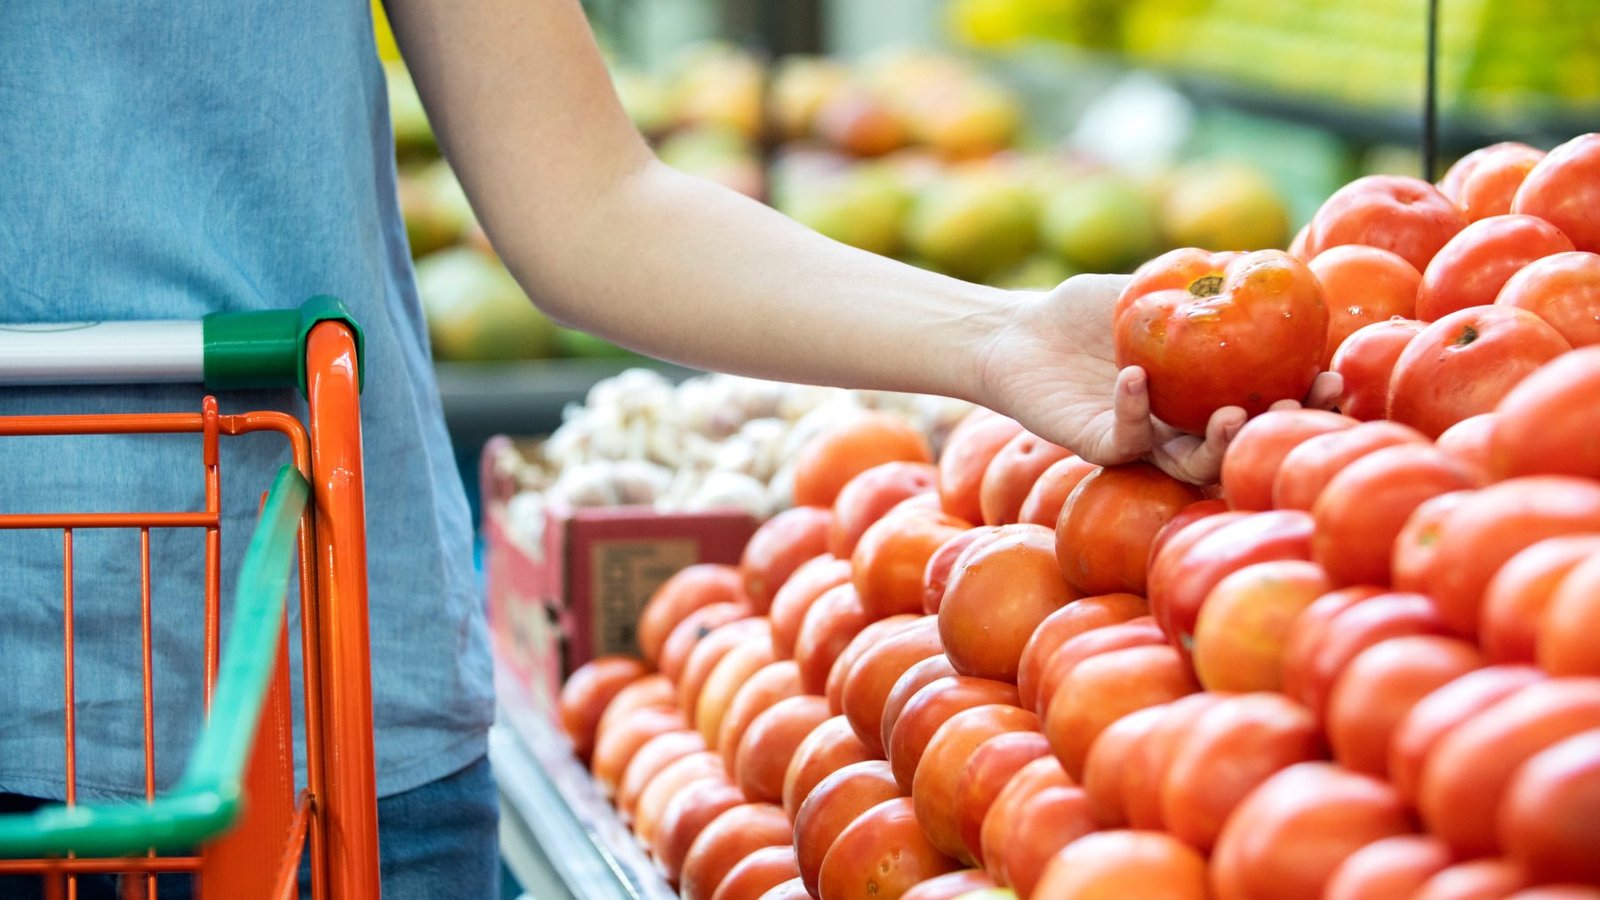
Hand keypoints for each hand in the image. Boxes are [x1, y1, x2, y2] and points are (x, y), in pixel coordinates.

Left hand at [975, 274, 1341, 484]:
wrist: (1020, 332)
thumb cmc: (1088, 311)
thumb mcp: (1152, 288)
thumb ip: (1205, 282)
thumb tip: (1269, 256)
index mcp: (1204, 394)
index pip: (1265, 403)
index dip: (1302, 398)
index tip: (1332, 376)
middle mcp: (1180, 428)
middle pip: (1239, 445)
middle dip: (1271, 431)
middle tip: (1292, 405)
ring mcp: (1142, 442)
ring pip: (1189, 463)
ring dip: (1215, 444)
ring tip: (1231, 413)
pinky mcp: (1098, 446)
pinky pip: (1124, 440)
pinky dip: (1134, 410)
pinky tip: (1136, 376)